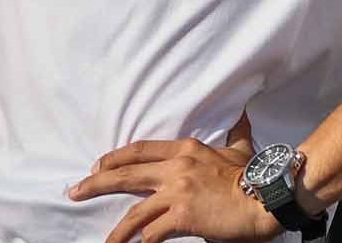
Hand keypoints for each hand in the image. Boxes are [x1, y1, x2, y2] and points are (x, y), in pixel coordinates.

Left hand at [68, 112, 284, 242]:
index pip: (139, 150)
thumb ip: (236, 131)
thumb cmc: (254, 175)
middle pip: (125, 174)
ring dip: (117, 229)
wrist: (267, 197)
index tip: (97, 166)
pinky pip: (154, 230)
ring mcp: (177, 191)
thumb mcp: (240, 148)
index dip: (115, 158)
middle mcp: (175, 167)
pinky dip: (143, 240)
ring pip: (135, 210)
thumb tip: (242, 111)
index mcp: (184, 149)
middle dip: (95, 183)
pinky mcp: (183, 215)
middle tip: (75, 191)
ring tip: (106, 241)